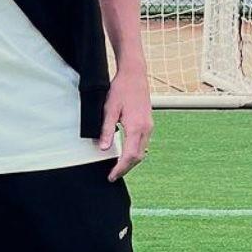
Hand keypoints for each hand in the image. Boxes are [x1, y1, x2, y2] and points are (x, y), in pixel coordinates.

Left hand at [99, 64, 153, 181]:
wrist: (134, 75)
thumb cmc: (120, 89)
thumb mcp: (109, 109)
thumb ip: (106, 130)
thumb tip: (103, 148)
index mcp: (136, 127)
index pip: (130, 156)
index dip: (120, 168)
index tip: (111, 176)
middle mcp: (146, 129)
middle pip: (138, 157)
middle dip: (126, 168)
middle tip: (113, 175)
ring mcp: (149, 126)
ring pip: (142, 151)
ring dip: (131, 161)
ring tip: (118, 167)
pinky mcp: (148, 123)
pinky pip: (143, 143)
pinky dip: (135, 152)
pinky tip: (126, 153)